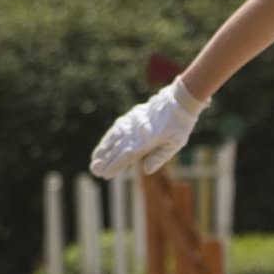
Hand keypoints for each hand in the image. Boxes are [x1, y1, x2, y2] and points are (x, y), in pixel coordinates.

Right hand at [89, 78, 207, 177]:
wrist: (178, 100)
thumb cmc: (179, 124)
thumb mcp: (175, 143)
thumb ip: (159, 157)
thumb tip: (146, 170)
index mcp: (146, 140)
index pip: (126, 156)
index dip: (114, 165)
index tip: (104, 173)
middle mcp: (135, 132)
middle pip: (117, 149)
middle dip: (105, 160)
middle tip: (94, 171)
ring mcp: (131, 123)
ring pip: (113, 138)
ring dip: (103, 149)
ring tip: (94, 160)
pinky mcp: (131, 117)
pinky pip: (116, 129)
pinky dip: (108, 137)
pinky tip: (104, 144)